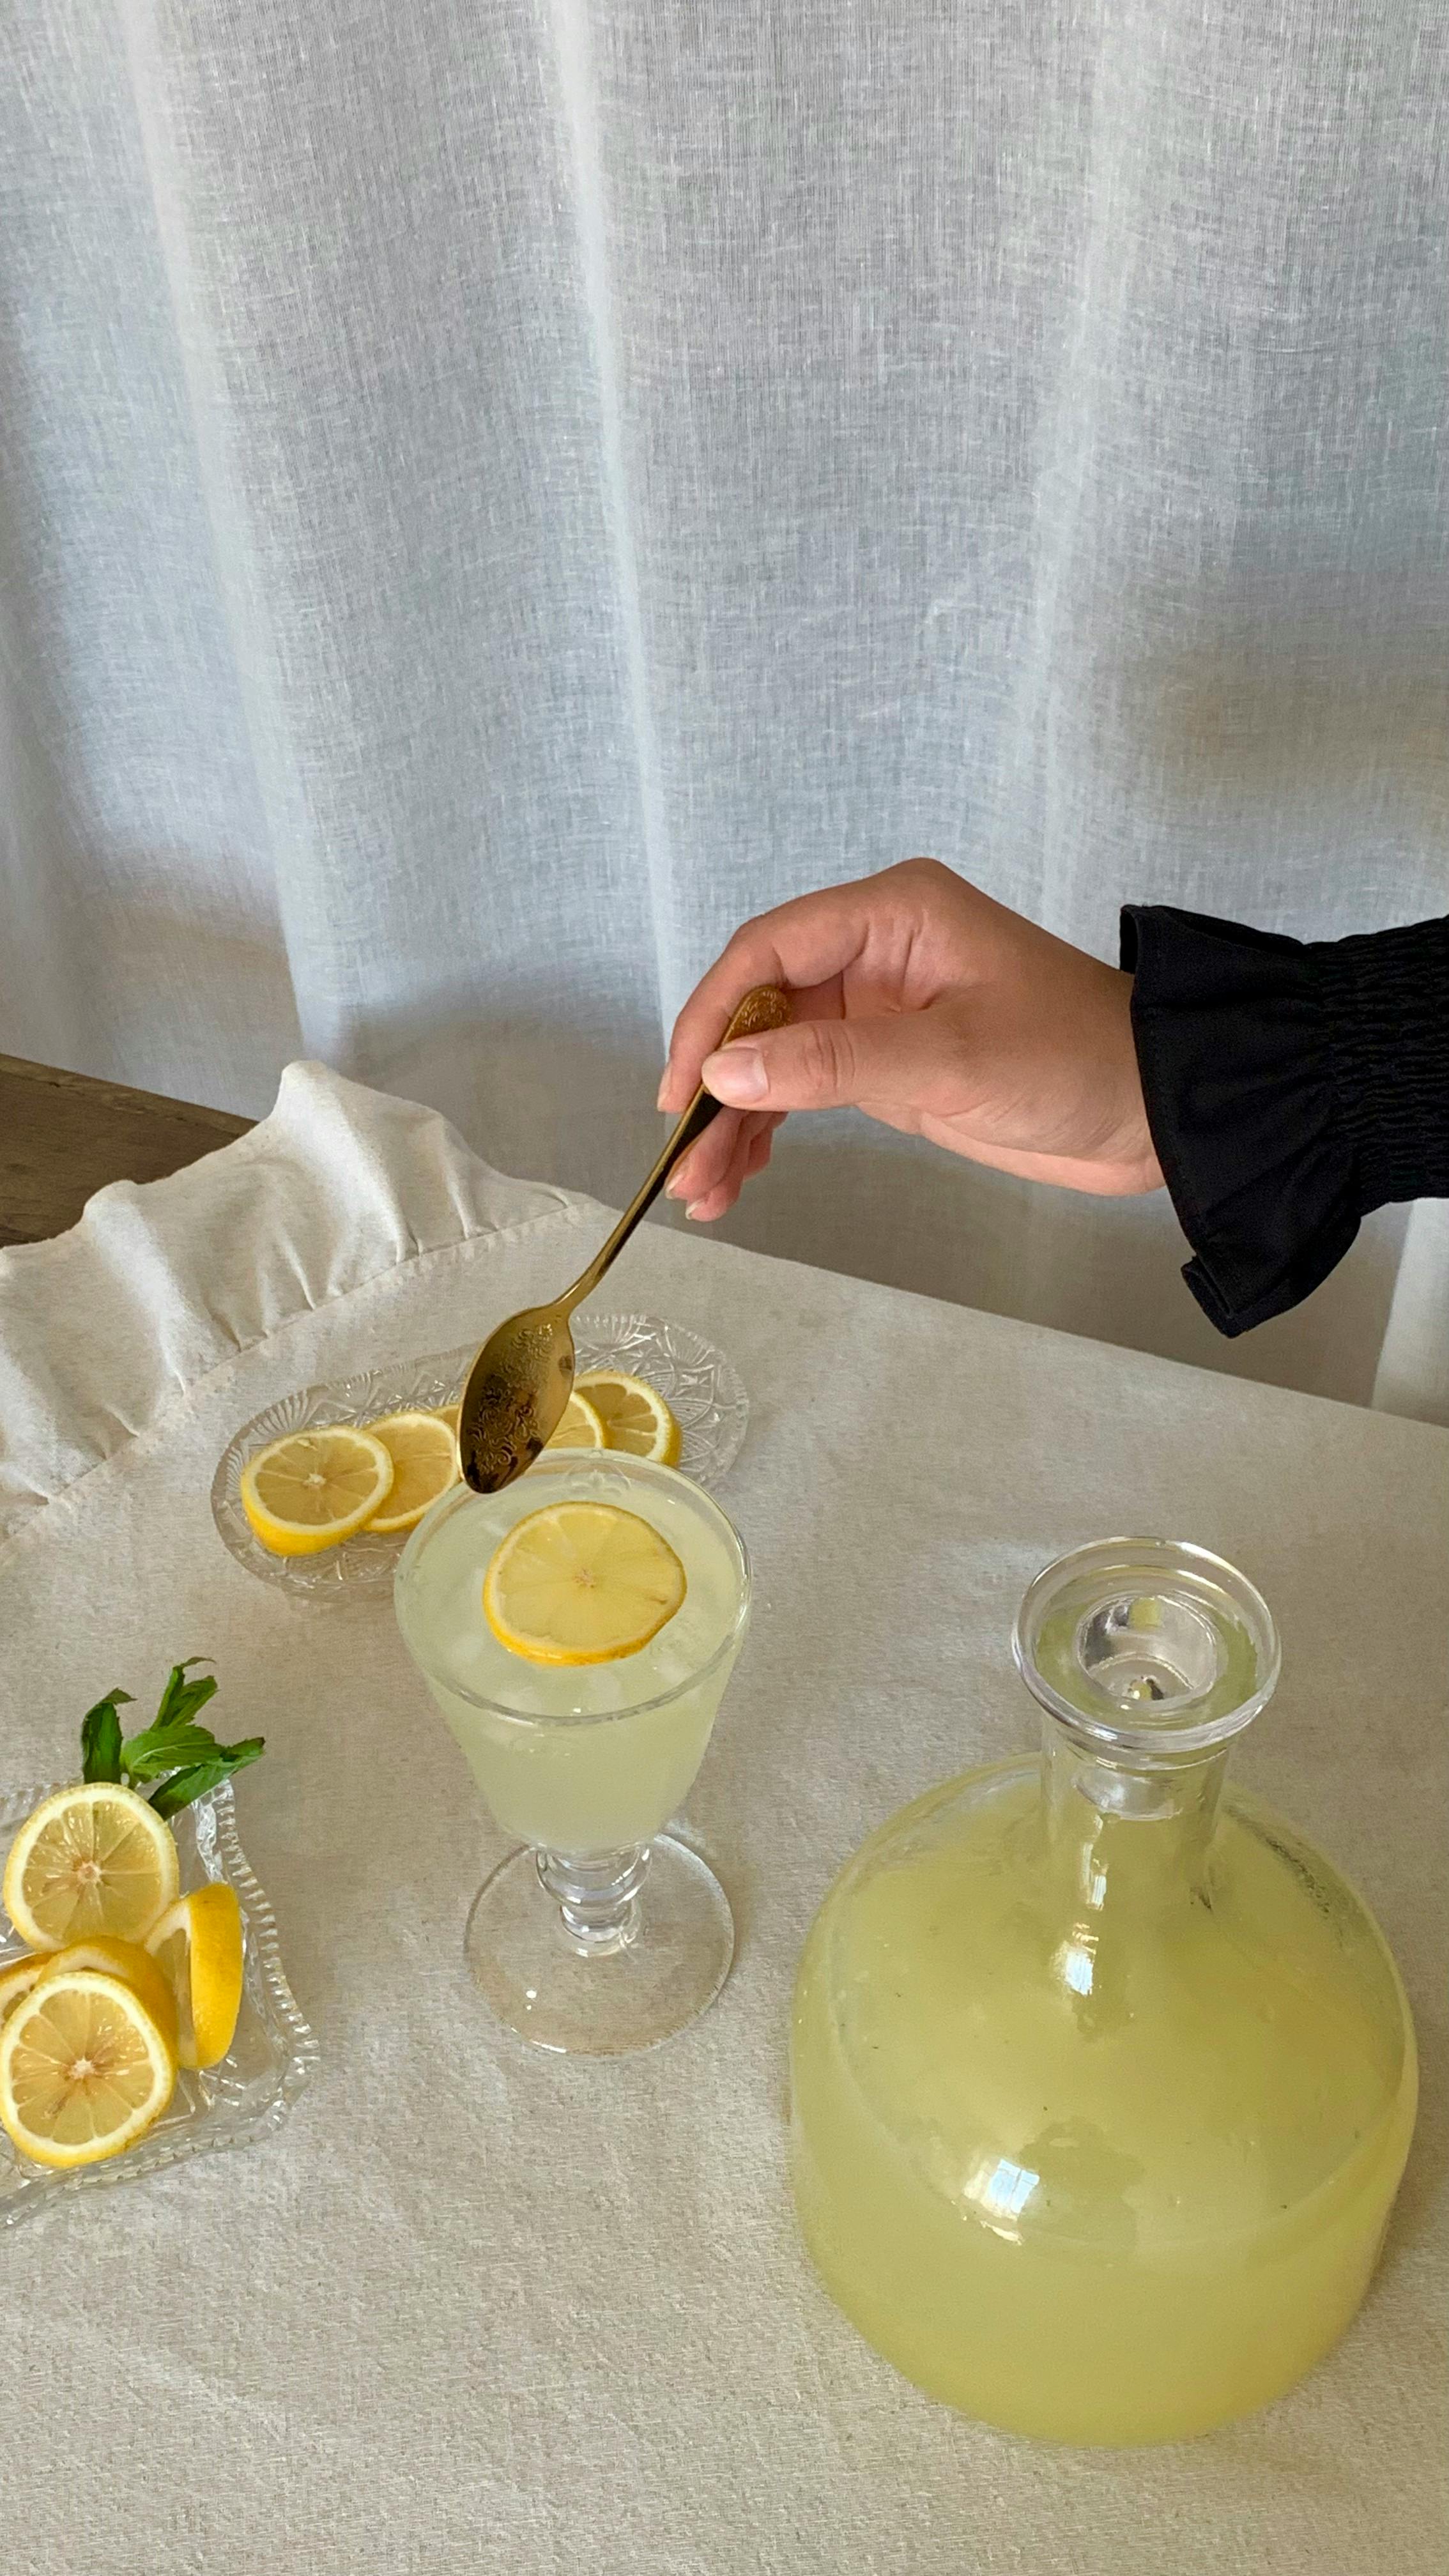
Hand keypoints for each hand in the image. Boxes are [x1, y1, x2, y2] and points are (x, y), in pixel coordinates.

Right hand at [659, 859, 1161, 1218]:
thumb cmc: (1071, 1060)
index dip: (712, 1017)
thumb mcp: (951, 1060)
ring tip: (702, 1193)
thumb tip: (723, 1071)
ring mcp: (878, 1009)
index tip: (681, 1090)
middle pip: (760, 1009)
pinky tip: (740, 1180)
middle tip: (683, 1162)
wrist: (1152, 1109)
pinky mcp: (889, 1063)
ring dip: (735, 1121)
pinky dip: (771, 1131)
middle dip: (716, 1083)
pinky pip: (807, 1088)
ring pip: (775, 1058)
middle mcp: (874, 951)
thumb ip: (835, 1063)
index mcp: (891, 914)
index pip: (768, 951)